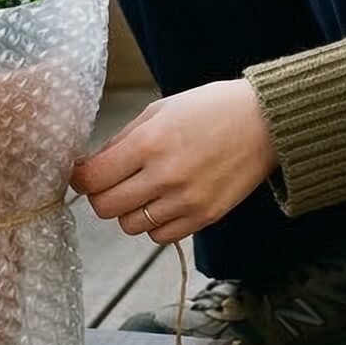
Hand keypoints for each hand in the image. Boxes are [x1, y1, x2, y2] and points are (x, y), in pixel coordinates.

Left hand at [69, 79, 277, 243]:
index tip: (82, 173)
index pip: (92, 178)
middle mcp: (165, 176)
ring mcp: (186, 201)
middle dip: (101, 195)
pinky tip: (164, 201)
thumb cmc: (210, 108)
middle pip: (105, 208)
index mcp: (150, 143)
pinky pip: (160, 237)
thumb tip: (92, 166)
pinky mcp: (205, 217)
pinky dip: (155, 223)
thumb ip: (123, 140)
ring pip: (130, 226)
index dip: (80, 178)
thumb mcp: (160, 110)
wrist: (266, 122)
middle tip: (109, 182)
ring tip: (143, 189)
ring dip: (129, 210)